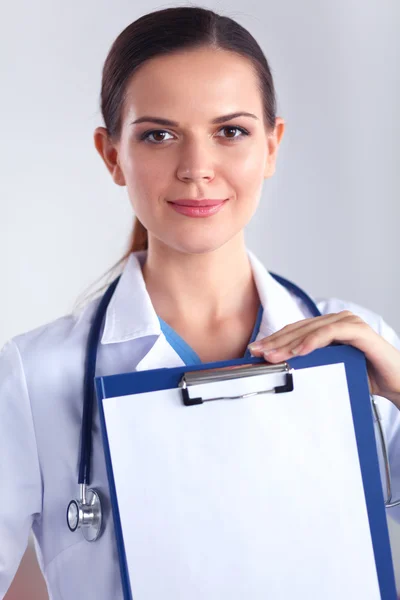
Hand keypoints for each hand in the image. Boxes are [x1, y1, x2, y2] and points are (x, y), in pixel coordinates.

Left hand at [248, 310, 399, 408]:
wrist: (397, 383)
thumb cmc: (366, 377)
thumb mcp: (332, 369)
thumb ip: (312, 364)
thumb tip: (280, 369)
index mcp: (329, 327)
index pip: (295, 331)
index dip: (274, 340)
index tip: (254, 351)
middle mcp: (337, 320)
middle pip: (298, 329)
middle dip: (275, 341)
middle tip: (256, 353)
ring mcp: (349, 323)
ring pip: (311, 329)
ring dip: (289, 343)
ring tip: (272, 355)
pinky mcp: (359, 330)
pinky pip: (331, 332)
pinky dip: (313, 341)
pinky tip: (299, 351)